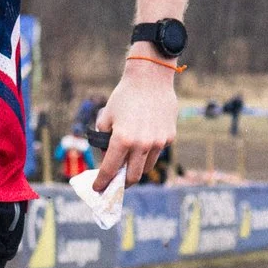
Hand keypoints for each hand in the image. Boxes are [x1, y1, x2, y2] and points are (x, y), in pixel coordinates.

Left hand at [91, 58, 177, 186]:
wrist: (150, 79)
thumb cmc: (124, 97)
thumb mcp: (106, 118)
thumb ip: (105, 141)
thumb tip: (108, 159)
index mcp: (122, 139)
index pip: (110, 169)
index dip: (102, 182)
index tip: (98, 188)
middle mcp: (141, 144)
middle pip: (132, 176)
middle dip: (122, 183)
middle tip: (115, 182)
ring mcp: (158, 142)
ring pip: (147, 167)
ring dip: (137, 168)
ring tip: (129, 163)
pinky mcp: (169, 137)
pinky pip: (157, 152)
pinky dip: (148, 153)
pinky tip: (143, 142)